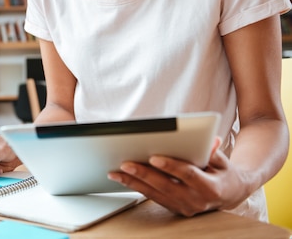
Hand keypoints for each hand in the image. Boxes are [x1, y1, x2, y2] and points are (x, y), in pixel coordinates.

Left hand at [107, 138, 248, 215]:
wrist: (230, 194)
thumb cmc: (223, 172)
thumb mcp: (222, 159)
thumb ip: (212, 150)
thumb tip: (205, 138)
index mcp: (211, 188)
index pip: (188, 175)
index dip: (171, 167)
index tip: (154, 157)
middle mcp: (197, 201)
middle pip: (166, 186)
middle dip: (144, 175)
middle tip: (125, 164)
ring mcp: (185, 207)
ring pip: (155, 194)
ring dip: (133, 183)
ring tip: (115, 172)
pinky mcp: (175, 209)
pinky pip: (153, 198)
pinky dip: (136, 188)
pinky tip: (122, 178)